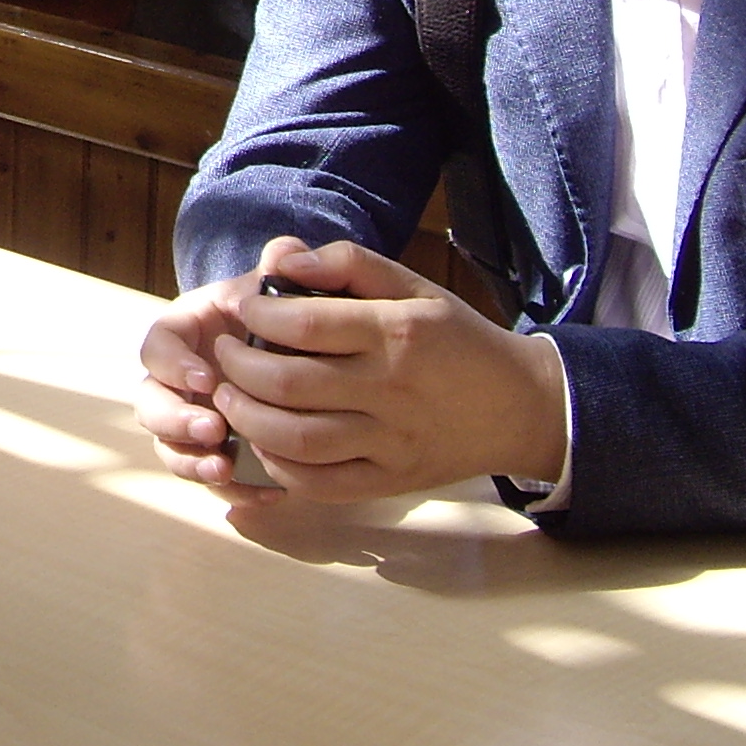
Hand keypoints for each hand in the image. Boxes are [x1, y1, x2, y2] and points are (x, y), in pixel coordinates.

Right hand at [137, 265, 264, 485]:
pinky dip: (233, 491)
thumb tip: (286, 254)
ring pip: (170, 446)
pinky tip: (268, 493)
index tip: (206, 378)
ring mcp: (193, 417)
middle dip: (174, 420)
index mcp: (184, 334)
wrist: (297, 347)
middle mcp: (178, 379)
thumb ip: (282, 265)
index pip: (157, 345)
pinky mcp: (216, 451)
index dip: (173, 364)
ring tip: (224, 470)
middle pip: (150, 403)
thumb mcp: (280, 287)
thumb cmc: (280, 312)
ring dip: (190, 461)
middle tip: (213, 430)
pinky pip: (210, 476)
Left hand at [201, 236, 567, 502]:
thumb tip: (282, 261)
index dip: (258, 317)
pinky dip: (280, 467)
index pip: (305, 325)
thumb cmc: (456, 337)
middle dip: (238, 369)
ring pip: (298, 440)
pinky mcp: (392, 481)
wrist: (521, 406)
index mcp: (397, 333)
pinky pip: (321, 484)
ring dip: (248, 419)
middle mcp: (393, 390)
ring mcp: (392, 442)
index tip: (242, 309)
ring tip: (228, 397)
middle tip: (224, 354)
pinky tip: (264, 443)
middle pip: (290, 384)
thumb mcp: (413, 285)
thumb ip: (347, 264)